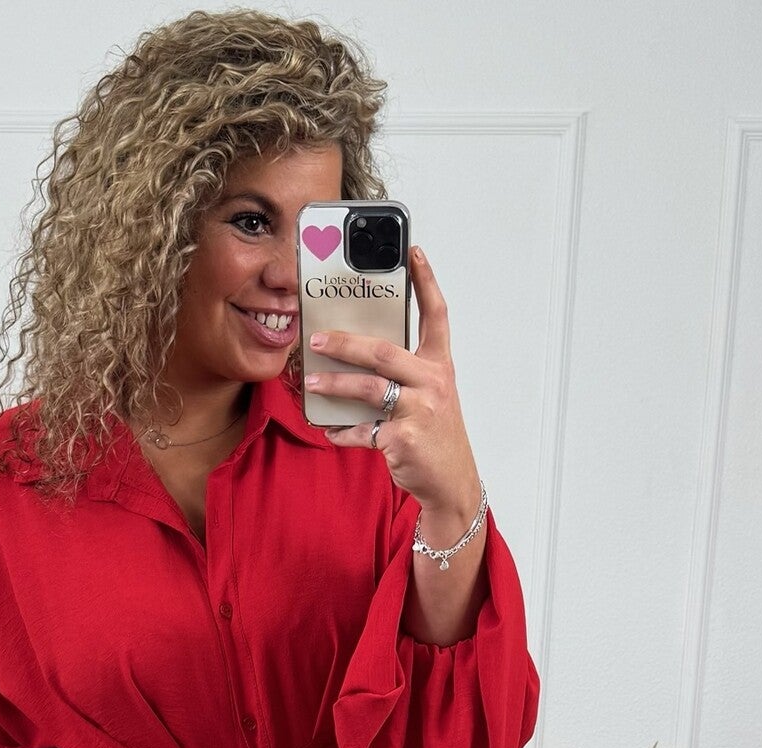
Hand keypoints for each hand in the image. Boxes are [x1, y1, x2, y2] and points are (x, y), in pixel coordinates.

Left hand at [304, 245, 481, 519]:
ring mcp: (419, 411)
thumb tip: (357, 356)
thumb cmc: (435, 435)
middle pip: (384, 351)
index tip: (412, 252)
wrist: (450, 482)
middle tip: (317, 337)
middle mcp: (433, 382)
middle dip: (346, 343)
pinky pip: (362, 431)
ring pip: (369, 388)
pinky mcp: (403, 440)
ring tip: (310, 380)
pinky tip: (328, 429)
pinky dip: (341, 431)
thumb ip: (403, 374)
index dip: (426, 281)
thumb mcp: (429, 396)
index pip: (437, 314)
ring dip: (334, 383)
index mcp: (439, 366)